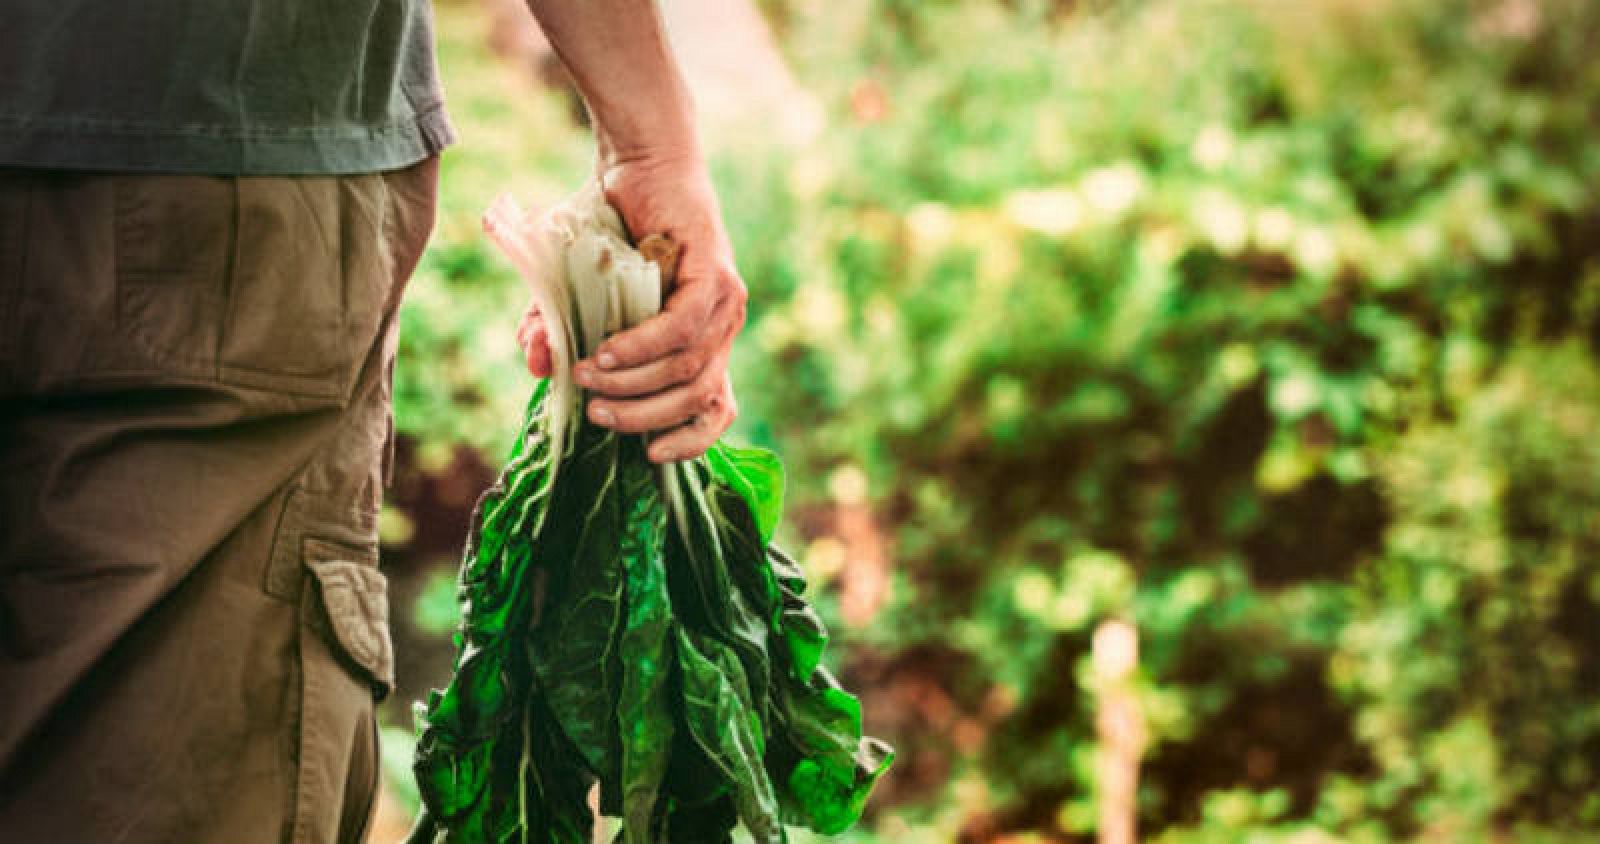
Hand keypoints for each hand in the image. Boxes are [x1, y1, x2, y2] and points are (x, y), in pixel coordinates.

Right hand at [514, 152, 746, 462]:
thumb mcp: (574, 290)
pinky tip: (608, 351)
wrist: (637, 160)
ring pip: (690, 366)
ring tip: (588, 377)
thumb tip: (535, 366)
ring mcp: (726, 300)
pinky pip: (684, 325)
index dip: (691, 442)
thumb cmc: (609, 225)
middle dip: (644, 417)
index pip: (716, 410)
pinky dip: (645, 346)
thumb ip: (556, 329)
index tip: (649, 457)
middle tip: (596, 414)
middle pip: (698, 397)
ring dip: (637, 382)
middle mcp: (723, 326)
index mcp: (704, 341)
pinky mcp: (716, 271)